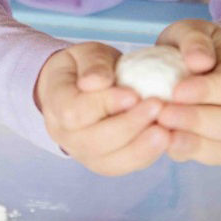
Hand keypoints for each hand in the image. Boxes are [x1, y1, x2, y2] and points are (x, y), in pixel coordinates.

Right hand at [35, 42, 169, 175]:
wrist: (83, 87)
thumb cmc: (86, 67)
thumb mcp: (86, 54)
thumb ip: (92, 64)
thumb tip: (96, 82)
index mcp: (55, 103)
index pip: (75, 113)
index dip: (104, 105)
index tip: (133, 93)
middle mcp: (63, 134)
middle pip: (93, 141)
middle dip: (128, 126)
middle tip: (158, 107)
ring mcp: (82, 153)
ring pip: (109, 161)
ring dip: (140, 147)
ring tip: (165, 130)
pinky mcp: (103, 163)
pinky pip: (123, 166)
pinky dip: (146, 155)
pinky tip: (165, 139)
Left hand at [155, 20, 220, 164]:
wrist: (179, 66)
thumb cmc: (185, 47)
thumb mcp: (188, 32)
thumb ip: (194, 40)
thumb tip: (200, 61)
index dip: (207, 90)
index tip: (177, 91)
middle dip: (196, 120)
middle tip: (163, 114)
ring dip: (192, 142)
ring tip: (162, 132)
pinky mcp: (206, 145)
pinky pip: (206, 157)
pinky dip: (187, 152)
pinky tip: (163, 143)